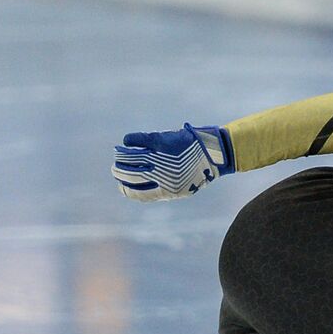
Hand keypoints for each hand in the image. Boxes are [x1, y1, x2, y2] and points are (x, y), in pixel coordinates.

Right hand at [112, 124, 233, 201]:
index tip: (121, 186)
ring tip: (119, 156)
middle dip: (119, 173)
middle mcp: (162, 175)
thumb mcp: (184, 187)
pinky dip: (129, 141)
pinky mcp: (160, 140)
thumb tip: (142, 192)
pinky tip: (127, 142)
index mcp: (168, 190)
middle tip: (116, 169)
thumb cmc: (201, 171)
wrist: (216, 153)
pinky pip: (137, 140)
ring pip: (129, 158)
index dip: (126, 190)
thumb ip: (164, 190)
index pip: (138, 194)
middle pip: (130, 176)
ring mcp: (160, 157)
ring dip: (120, 157)